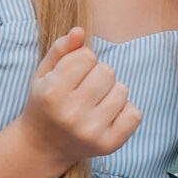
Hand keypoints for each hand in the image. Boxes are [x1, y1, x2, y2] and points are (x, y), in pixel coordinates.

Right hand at [20, 29, 141, 169]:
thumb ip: (61, 49)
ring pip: (122, 90)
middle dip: (98, 75)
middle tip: (85, 89)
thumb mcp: (44, 74)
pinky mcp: (109, 144)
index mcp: (52, 93)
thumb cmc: (46, 102)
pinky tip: (107, 115)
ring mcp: (91, 131)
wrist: (43, 146)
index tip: (73, 75)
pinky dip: (125, 111)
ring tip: (95, 102)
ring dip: (112, 91)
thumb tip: (80, 31)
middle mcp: (71, 114)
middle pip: (107, 71)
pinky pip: (134, 114)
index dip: (82, 61)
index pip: (87, 56)